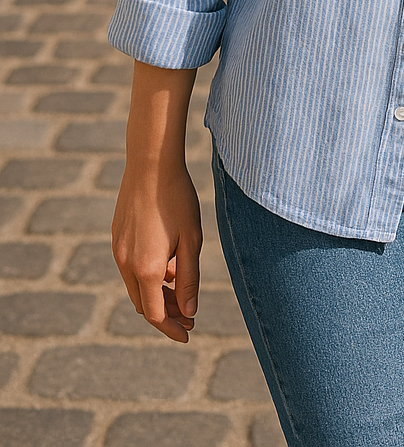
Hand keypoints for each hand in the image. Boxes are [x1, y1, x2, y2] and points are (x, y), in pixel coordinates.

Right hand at [112, 164, 202, 342]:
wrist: (151, 164)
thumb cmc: (177, 200)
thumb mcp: (191, 240)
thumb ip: (190, 279)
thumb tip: (190, 310)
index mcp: (146, 269)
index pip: (155, 314)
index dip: (172, 328)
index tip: (189, 333)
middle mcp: (126, 264)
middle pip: (144, 303)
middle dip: (167, 312)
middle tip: (190, 314)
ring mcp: (118, 250)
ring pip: (137, 286)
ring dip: (157, 293)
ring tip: (182, 285)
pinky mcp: (117, 237)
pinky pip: (131, 267)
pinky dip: (149, 275)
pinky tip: (169, 263)